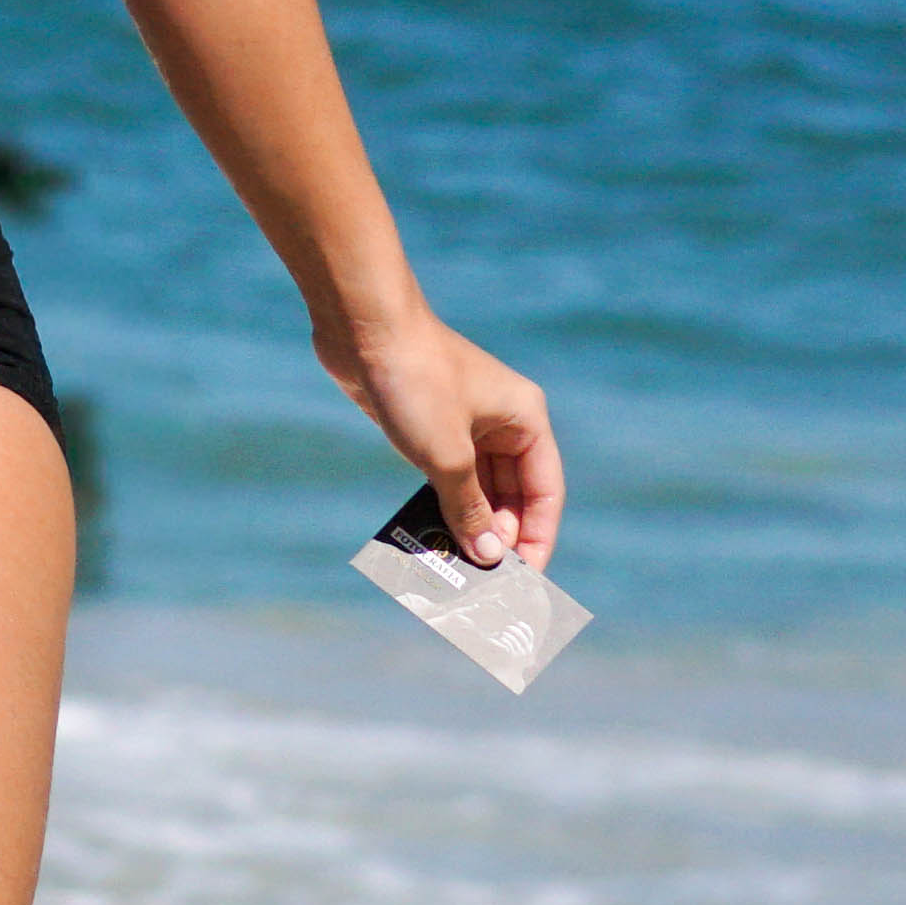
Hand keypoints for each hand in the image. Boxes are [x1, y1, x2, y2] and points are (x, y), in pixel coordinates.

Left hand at [319, 307, 560, 569]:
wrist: (360, 325)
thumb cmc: (414, 380)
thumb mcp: (446, 454)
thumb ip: (468, 507)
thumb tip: (488, 554)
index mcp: (526, 420)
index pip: (544, 493)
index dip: (537, 537)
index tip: (524, 578)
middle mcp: (502, 422)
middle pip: (511, 493)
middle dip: (497, 534)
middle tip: (482, 579)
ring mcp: (463, 422)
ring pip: (475, 486)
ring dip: (466, 521)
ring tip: (453, 563)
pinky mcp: (427, 424)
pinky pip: (442, 474)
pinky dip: (439, 501)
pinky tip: (426, 531)